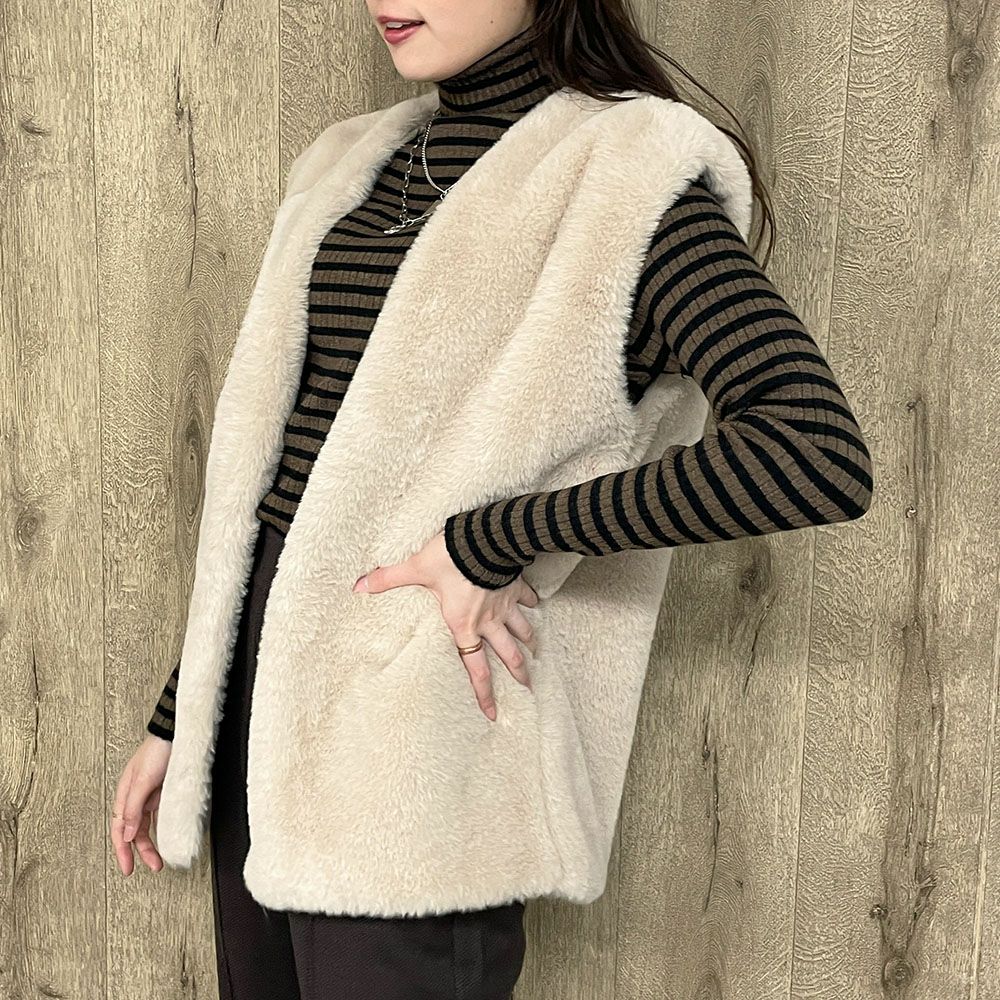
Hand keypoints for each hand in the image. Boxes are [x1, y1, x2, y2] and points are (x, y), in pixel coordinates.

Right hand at [111, 733, 171, 875]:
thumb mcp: (142, 781)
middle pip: (133, 832)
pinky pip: (159, 817)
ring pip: (146, 827)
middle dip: (140, 852)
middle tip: (151, 867)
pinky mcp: (163, 793)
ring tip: (159, 859)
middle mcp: (135, 798)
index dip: (122, 851)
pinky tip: (165, 838)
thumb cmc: (157, 750)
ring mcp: (149, 796)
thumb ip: (132, 808)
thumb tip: (125, 834)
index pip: (119, 830)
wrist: (176, 734)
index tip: (127, 869)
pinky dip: (160, 829)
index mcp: (124, 795)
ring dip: (151, 844)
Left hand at [353, 529, 538, 720]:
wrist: (485, 538)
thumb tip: (359, 586)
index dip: (484, 692)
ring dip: (528, 643)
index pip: (475, 667)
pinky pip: (528, 600)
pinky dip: (532, 605)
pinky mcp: (515, 586)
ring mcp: (505, 605)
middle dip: (519, 674)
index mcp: (463, 625)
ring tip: (535, 654)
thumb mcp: (416, 568)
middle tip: (527, 688)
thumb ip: (388, 579)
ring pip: (521, 631)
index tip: (492, 712)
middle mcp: (488, 621)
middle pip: (508, 655)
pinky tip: (535, 606)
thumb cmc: (450, 557)